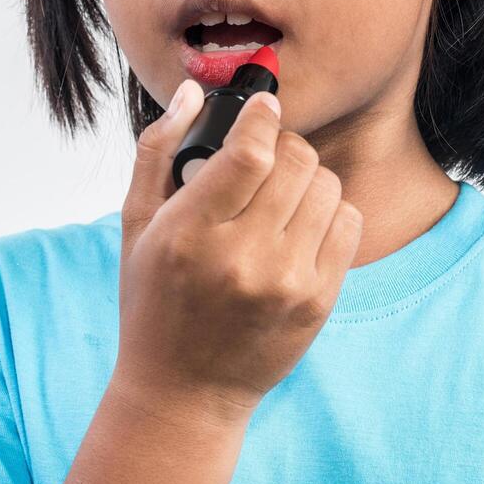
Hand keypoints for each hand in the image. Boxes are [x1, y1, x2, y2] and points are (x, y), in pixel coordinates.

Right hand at [112, 81, 363, 422]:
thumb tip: (193, 92)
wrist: (183, 392)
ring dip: (306, 178)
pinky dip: (328, 211)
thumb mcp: (136, 225)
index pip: (249, 153)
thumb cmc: (153, 302)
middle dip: (283, 147)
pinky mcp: (318, 301)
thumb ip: (158, 150)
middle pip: (296, 160)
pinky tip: (299, 226)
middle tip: (265, 160)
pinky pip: (347, 221)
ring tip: (279, 197)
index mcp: (190, 235)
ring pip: (326, 185)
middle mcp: (242, 259)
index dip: (263, 117)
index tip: (263, 108)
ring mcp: (286, 283)